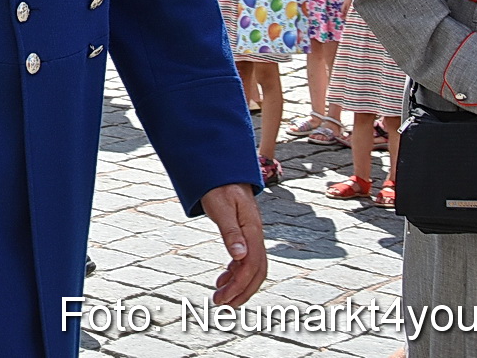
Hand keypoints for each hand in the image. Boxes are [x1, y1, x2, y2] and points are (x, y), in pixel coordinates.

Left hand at [201, 184, 265, 305]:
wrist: (223, 171)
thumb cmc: (219, 187)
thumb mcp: (221, 208)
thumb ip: (230, 232)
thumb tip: (239, 256)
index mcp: (253, 231)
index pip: (251, 266)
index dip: (239, 286)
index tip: (222, 299)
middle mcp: (256, 236)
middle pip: (256, 272)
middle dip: (241, 292)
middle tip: (222, 306)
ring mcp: (252, 236)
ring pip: (251, 269)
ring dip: (238, 286)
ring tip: (221, 299)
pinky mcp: (245, 236)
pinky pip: (245, 261)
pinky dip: (235, 274)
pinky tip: (222, 281)